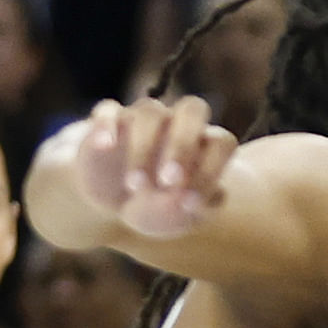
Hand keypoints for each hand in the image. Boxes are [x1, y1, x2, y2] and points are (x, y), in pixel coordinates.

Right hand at [64, 96, 237, 242]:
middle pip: (193, 109)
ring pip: (150, 111)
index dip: (212, 169)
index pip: (222, 142)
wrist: (114, 202)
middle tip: (169, 182)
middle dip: (183, 145)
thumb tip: (192, 201)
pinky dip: (107, 125)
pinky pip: (108, 110)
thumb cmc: (158, 207)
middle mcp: (178, 124)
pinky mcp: (109, 120)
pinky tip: (106, 146)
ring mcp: (143, 119)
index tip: (191, 202)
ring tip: (135, 185)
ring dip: (144, 147)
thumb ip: (192, 210)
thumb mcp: (177, 218)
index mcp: (205, 146)